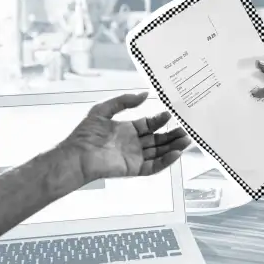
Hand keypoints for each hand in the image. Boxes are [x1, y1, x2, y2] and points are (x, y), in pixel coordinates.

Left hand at [59, 92, 190, 183]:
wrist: (76, 156)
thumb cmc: (85, 134)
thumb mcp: (103, 110)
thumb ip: (123, 101)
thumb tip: (144, 94)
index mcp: (127, 130)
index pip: (150, 124)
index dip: (161, 119)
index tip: (171, 113)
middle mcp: (133, 143)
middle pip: (158, 139)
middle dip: (172, 134)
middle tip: (186, 128)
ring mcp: (135, 156)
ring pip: (160, 152)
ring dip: (174, 146)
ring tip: (187, 139)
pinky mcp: (134, 169)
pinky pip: (154, 166)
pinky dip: (166, 161)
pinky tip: (176, 153)